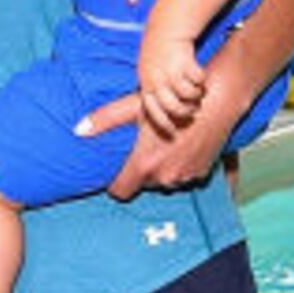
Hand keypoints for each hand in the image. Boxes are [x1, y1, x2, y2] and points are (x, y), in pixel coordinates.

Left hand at [88, 73, 245, 198]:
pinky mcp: (202, 174)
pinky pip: (184, 176)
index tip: (118, 169)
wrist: (215, 101)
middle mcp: (165, 178)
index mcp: (145, 165)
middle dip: (143, 170)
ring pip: (165, 180)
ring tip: (166, 144)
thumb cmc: (173, 101)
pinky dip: (181, 166)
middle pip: (144, 184)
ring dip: (163, 169)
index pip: (121, 191)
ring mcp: (185, 178)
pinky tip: (183, 146)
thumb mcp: (135, 107)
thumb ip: (105, 120)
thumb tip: (78, 129)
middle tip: (146, 147)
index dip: (117, 181)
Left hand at [134, 35, 209, 139]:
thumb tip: (158, 113)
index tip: (173, 133)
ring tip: (199, 92)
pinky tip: (202, 78)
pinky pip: (198, 79)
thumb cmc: (158, 54)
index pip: (152, 111)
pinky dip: (202, 80)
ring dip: (196, 96)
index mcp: (146, 84)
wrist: (166, 27)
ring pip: (187, 95)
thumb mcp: (149, 73)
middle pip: (173, 107)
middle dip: (185, 112)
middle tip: (193, 111)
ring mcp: (170, 71)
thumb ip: (153, 92)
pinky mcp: (185, 62)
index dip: (163, 124)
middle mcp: (156, 79)